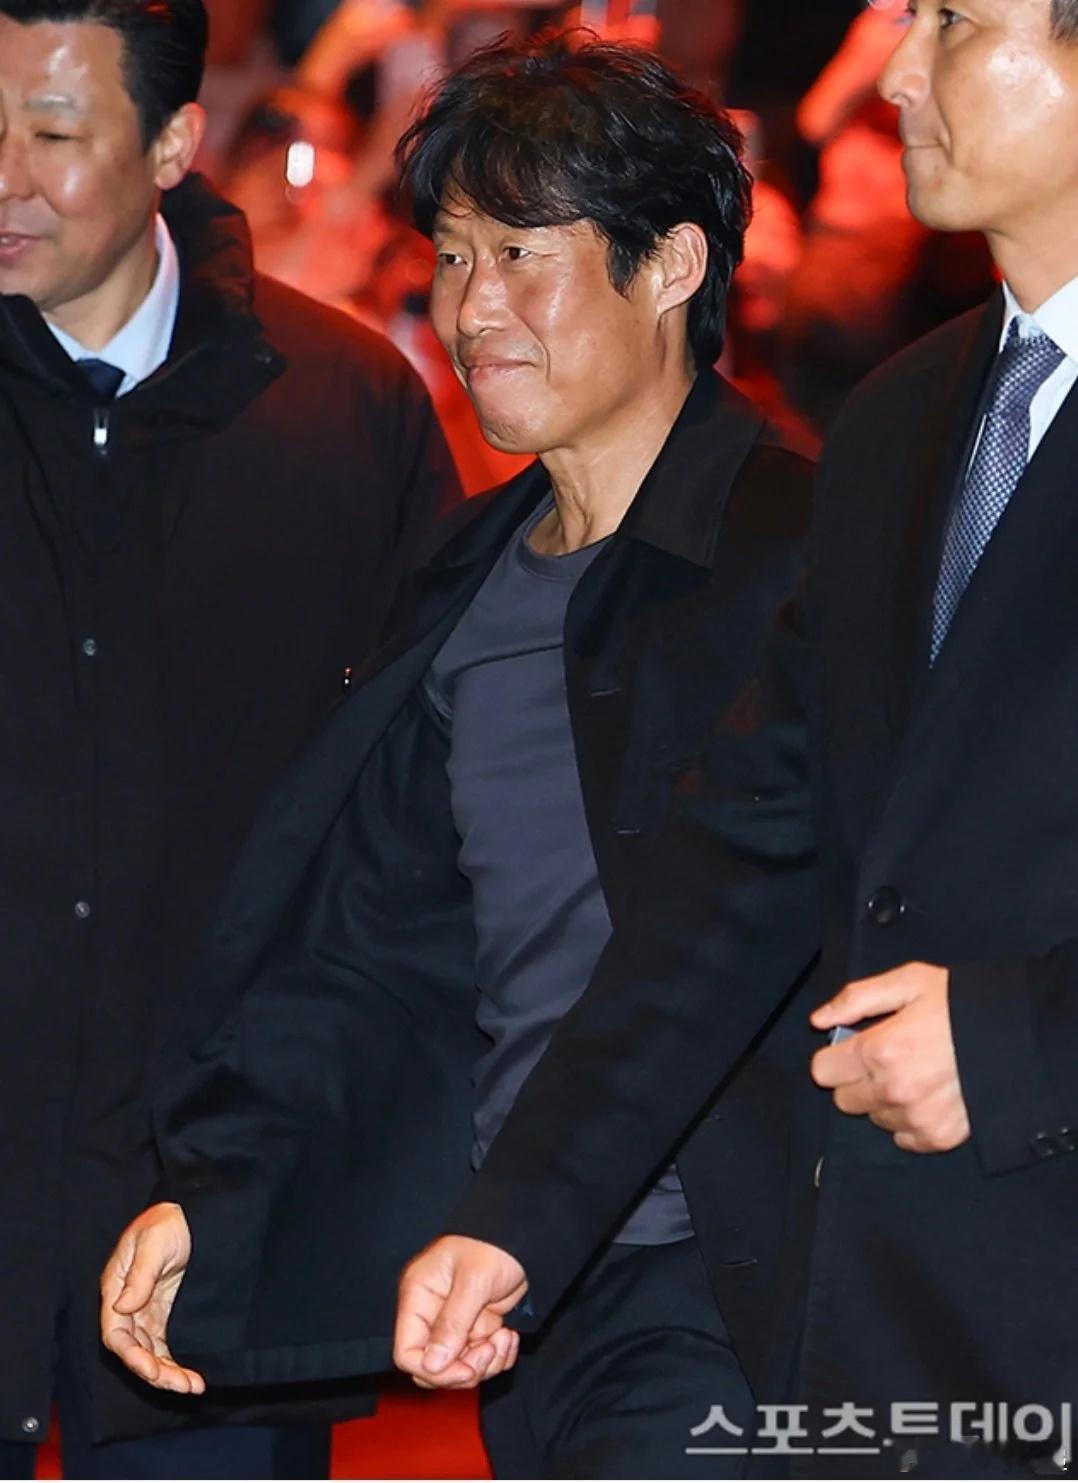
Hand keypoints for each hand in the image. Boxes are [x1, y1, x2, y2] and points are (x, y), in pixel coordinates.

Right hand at [100, 1202, 204, 1393]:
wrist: (193, 1213)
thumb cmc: (168, 1221)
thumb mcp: (154, 1242)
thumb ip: (141, 1274)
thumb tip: (124, 1306)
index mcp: (116, 1287)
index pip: (116, 1333)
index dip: (132, 1356)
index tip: (153, 1370)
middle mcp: (128, 1304)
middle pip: (134, 1349)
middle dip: (156, 1372)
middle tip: (183, 1385)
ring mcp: (146, 1310)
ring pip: (150, 1352)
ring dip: (167, 1372)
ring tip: (193, 1387)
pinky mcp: (163, 1312)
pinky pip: (164, 1344)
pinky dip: (174, 1361)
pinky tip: (190, 1376)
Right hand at [394, 1236, 526, 1389]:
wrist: (523, 1237)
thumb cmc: (493, 1245)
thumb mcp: (473, 1281)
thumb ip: (452, 1322)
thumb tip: (432, 1365)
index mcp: (418, 1298)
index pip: (406, 1352)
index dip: (433, 1370)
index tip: (465, 1370)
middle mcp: (431, 1315)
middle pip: (432, 1368)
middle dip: (464, 1370)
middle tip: (489, 1350)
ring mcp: (455, 1325)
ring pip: (459, 1369)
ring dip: (487, 1363)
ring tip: (505, 1336)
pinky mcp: (476, 1329)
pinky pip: (480, 1361)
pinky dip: (498, 1357)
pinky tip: (509, 1335)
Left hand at [810, 962, 970, 1152]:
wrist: (1018, 1035)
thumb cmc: (960, 1003)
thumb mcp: (908, 982)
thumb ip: (856, 999)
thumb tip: (818, 1021)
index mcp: (881, 1050)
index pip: (823, 1072)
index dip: (835, 1057)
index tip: (853, 1048)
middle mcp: (894, 1090)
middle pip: (844, 1100)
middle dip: (857, 1079)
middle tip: (887, 1059)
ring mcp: (917, 1118)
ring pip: (874, 1118)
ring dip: (885, 1100)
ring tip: (916, 1073)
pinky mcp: (940, 1137)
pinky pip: (904, 1138)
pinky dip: (910, 1121)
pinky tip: (930, 1095)